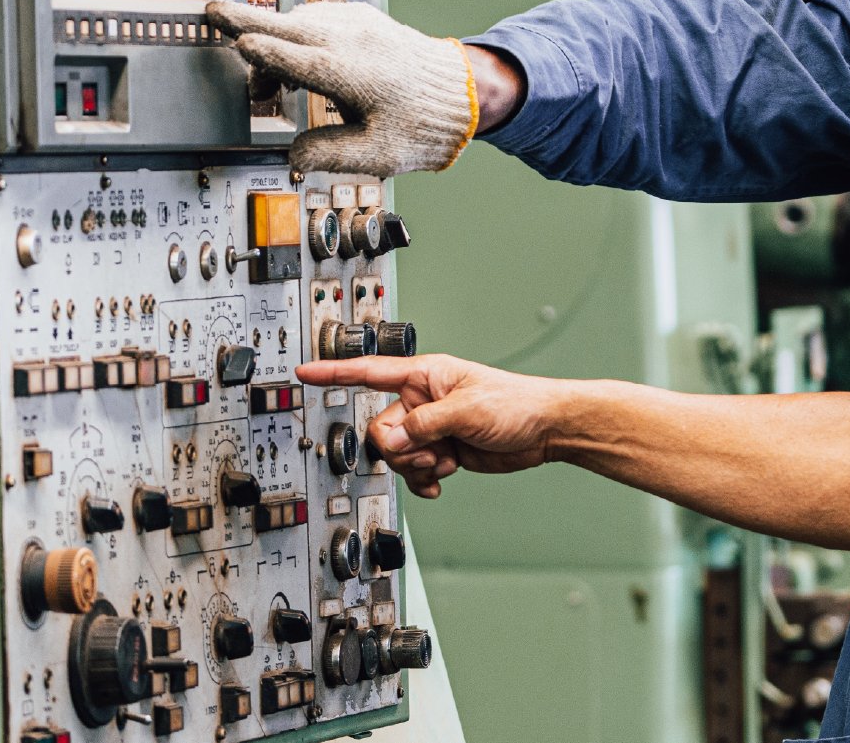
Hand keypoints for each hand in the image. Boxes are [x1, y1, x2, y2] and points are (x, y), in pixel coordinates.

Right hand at [203, 0, 476, 175]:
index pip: (301, 58)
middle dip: (248, 19)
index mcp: (354, 74)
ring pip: (300, 20)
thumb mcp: (377, 155)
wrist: (461, 93)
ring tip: (261, 83)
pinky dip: (293, 30)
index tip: (239, 45)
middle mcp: (354, 42)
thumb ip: (329, 154)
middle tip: (211, 12)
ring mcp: (358, 26)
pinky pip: (316, 17)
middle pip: (290, 25)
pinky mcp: (361, 21)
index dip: (268, 53)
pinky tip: (287, 55)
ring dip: (272, 37)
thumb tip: (292, 156)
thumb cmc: (421, 124)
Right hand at [297, 355, 574, 497]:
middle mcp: (422, 400)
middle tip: (433, 448)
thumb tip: (392, 440)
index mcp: (423, 376)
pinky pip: (414, 469)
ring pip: (396, 453)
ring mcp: (430, 426)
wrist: (544, 430)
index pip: (369, 372)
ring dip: (418, 464)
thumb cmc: (516, 403)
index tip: (305, 372)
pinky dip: (425, 477)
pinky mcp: (441, 449)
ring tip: (447, 458)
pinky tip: (443, 478)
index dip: (334, 372)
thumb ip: (424, 425)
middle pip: (381, 429)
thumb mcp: (466, 410)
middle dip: (402, 447)